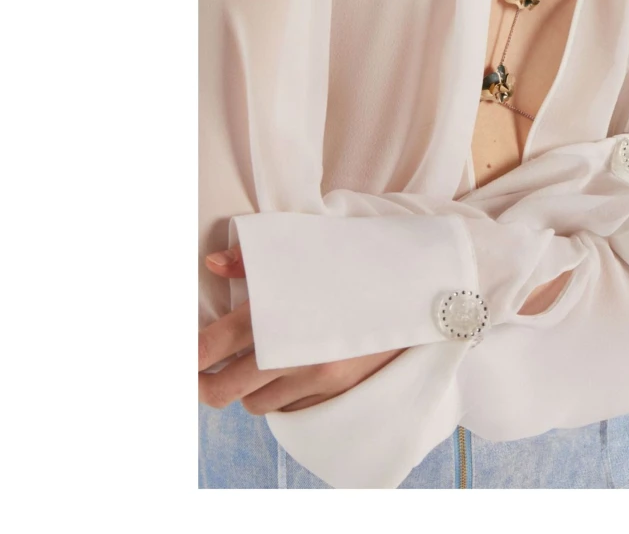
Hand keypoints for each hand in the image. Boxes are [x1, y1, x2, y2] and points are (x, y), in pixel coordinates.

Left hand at [199, 248, 403, 414]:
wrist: (414, 286)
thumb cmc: (356, 261)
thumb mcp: (304, 250)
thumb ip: (253, 260)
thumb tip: (212, 264)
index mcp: (274, 313)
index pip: (209, 347)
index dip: (187, 356)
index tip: (183, 357)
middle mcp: (288, 352)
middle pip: (222, 390)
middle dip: (204, 384)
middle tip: (202, 373)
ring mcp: (312, 377)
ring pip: (253, 403)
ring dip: (246, 389)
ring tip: (254, 365)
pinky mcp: (334, 392)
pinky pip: (288, 409)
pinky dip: (280, 396)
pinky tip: (287, 373)